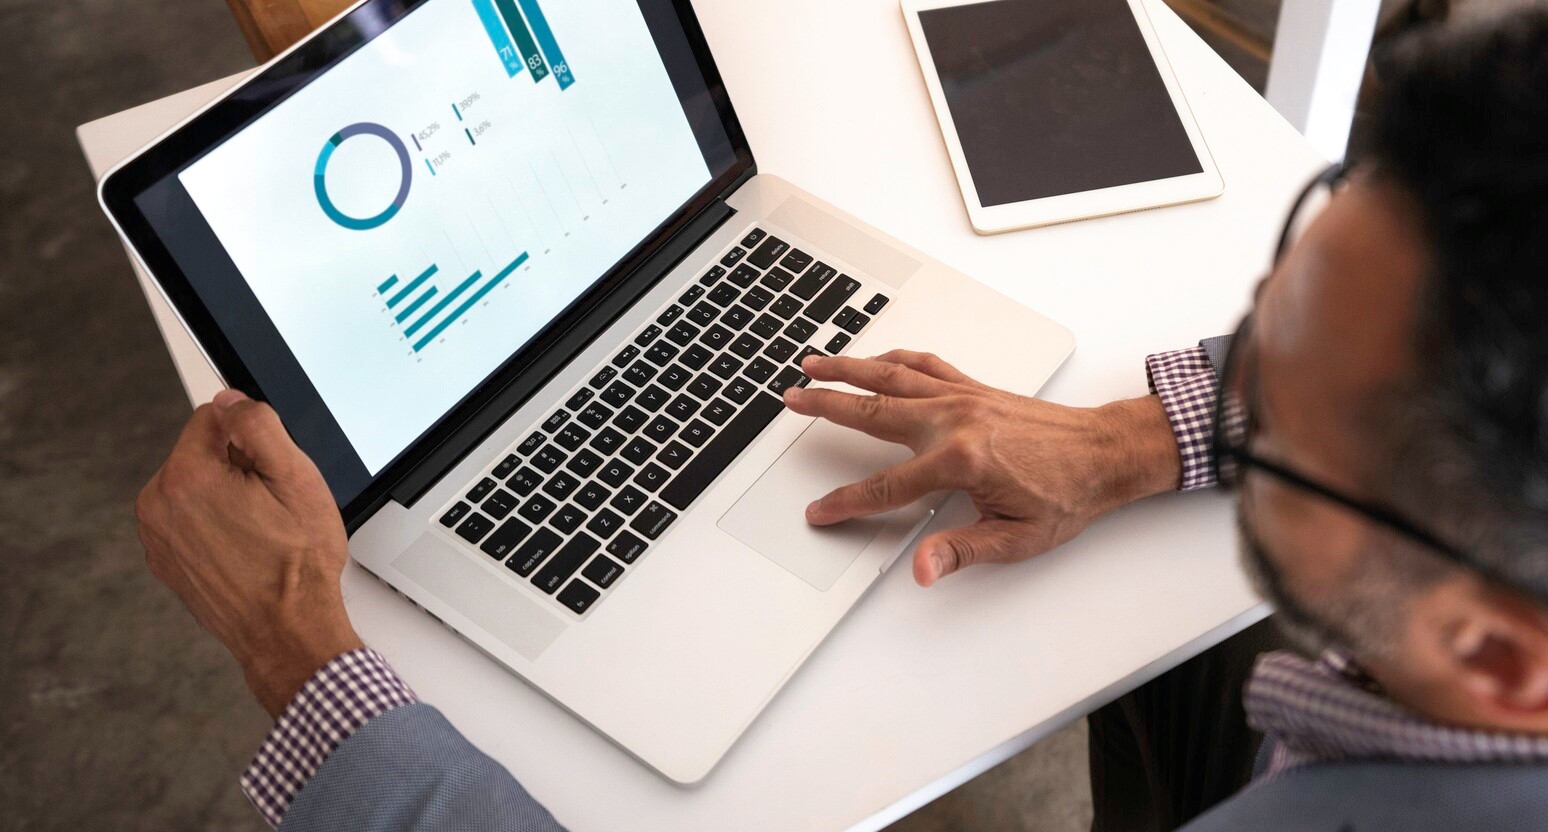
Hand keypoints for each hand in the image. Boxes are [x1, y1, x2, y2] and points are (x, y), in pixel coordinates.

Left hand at [135, 390, 362, 716]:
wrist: (287, 631)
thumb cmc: (297, 564)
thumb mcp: (297, 479)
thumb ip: (259, 425)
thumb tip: (232, 400)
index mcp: (186, 477)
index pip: (214, 417)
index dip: (252, 437)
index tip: (271, 471)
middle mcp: (159, 504)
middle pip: (201, 452)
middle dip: (237, 467)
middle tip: (272, 506)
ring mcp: (158, 536)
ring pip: (195, 486)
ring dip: (226, 496)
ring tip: (260, 531)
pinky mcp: (165, 560)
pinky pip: (189, 520)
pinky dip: (215, 525)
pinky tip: (246, 548)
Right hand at [782, 351, 1180, 585]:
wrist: (1106, 453)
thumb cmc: (1068, 495)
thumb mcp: (1016, 538)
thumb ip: (961, 551)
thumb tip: (923, 569)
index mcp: (959, 460)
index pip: (885, 487)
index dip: (847, 503)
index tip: (820, 510)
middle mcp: (954, 420)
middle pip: (872, 412)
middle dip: (826, 405)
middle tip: (792, 399)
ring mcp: (963, 397)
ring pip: (892, 376)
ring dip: (849, 368)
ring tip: (814, 362)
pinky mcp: (974, 387)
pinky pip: (925, 365)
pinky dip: (895, 358)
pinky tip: (877, 359)